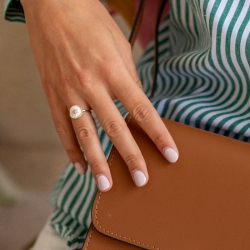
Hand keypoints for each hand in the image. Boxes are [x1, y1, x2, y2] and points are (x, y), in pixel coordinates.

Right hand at [21, 0, 178, 190]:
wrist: (53, 6)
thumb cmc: (90, 22)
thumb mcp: (119, 47)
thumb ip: (128, 78)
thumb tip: (136, 104)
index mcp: (114, 71)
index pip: (142, 110)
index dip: (158, 135)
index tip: (170, 154)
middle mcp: (91, 85)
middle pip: (115, 128)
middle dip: (130, 157)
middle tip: (141, 180)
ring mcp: (69, 92)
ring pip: (86, 134)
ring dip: (97, 162)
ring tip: (106, 185)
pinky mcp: (52, 95)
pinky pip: (62, 128)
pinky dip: (71, 150)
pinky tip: (80, 166)